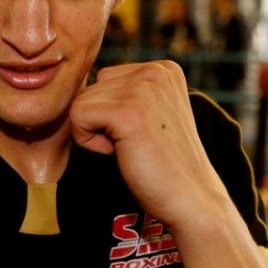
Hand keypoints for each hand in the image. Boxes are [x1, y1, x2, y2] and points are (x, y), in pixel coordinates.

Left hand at [70, 61, 227, 231]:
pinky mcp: (127, 111)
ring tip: (131, 148)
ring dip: (95, 133)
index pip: (104, 79)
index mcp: (163, 69)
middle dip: (100, 122)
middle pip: (90, 89)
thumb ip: (126, 92)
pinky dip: (89, 142)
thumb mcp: (150, 114)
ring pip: (80, 103)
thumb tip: (82, 84)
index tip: (140, 133)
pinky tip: (120, 152)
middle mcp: (156, 71)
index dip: (110, 113)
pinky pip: (77, 116)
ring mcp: (143, 88)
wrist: (190, 198)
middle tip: (135, 144)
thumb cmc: (163, 164)